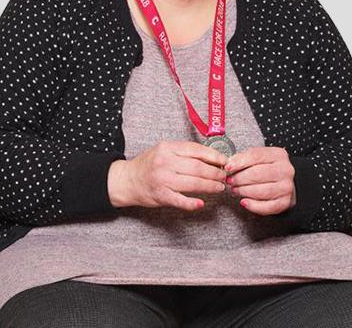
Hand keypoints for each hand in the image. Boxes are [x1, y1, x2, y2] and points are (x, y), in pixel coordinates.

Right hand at [108, 140, 229, 210]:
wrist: (127, 180)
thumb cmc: (148, 164)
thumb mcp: (163, 151)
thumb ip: (183, 152)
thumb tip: (211, 157)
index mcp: (168, 148)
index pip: (196, 150)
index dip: (214, 156)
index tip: (225, 161)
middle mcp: (165, 162)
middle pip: (198, 167)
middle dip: (216, 173)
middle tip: (224, 176)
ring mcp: (163, 180)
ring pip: (193, 183)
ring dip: (210, 186)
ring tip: (219, 187)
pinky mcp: (161, 196)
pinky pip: (180, 200)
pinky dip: (192, 203)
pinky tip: (202, 203)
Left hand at [224, 146, 297, 214]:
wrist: (283, 184)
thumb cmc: (268, 170)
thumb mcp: (259, 158)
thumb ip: (244, 158)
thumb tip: (230, 163)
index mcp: (278, 155)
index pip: (256, 156)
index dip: (239, 162)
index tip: (228, 168)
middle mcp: (285, 170)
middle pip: (257, 174)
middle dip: (239, 178)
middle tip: (230, 181)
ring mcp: (286, 187)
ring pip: (261, 191)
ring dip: (243, 191)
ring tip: (235, 190)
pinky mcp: (285, 202)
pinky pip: (266, 206)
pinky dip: (253, 205)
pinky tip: (244, 202)